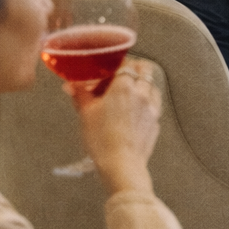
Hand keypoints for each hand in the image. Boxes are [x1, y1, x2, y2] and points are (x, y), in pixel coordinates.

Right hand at [67, 58, 160, 195]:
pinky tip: (135, 112)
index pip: (124, 64)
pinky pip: (154, 105)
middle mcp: (142, 92)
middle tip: (121, 77)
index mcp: (124, 86)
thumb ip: (80, 94)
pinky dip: (147, 103)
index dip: (115, 66)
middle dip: (134, 70)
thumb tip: (73, 85)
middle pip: (143, 70)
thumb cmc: (102, 139)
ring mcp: (152, 107)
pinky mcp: (156, 121)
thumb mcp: (85, 114)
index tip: (106, 73)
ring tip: (129, 94)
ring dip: (142, 85)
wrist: (121, 164)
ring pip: (151, 86)